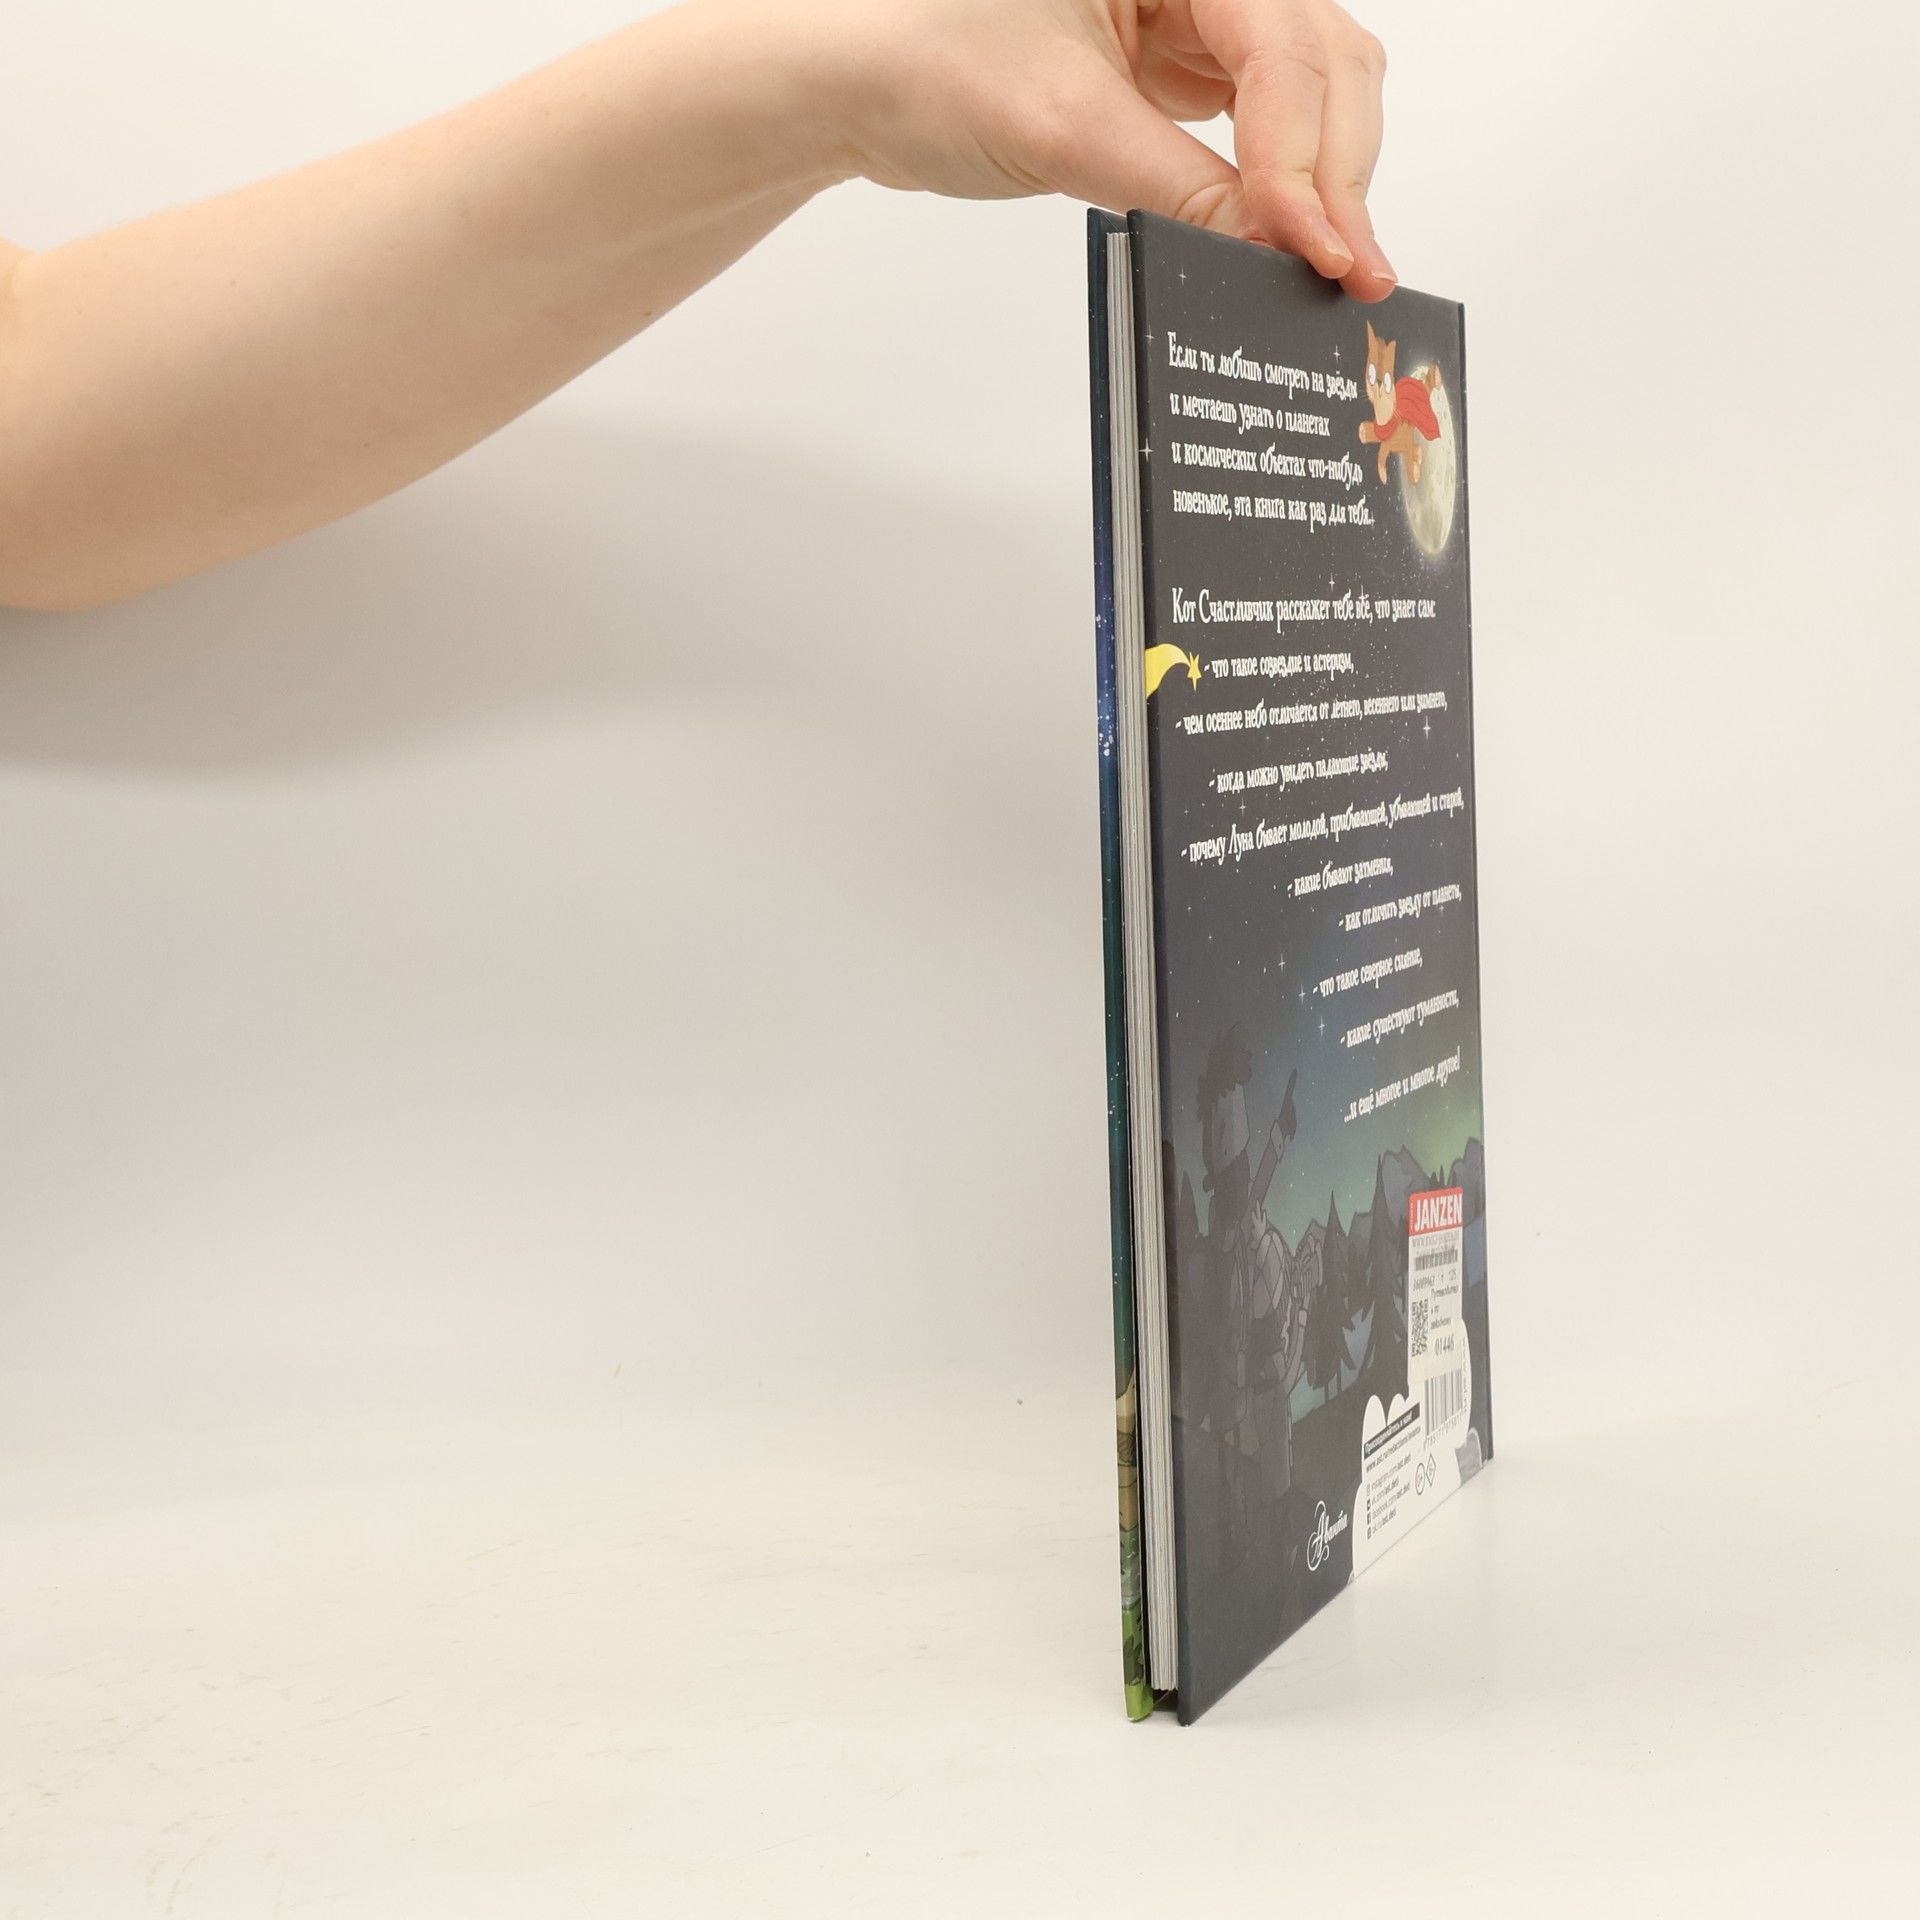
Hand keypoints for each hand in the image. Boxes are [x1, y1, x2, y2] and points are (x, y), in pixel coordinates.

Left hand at [805, 0, 1395, 297]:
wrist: (861, 79)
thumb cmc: (925, 60)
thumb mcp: (1065, 130)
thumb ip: (1182, 190)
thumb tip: (1269, 252)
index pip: (1284, 49)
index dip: (1305, 159)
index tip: (1314, 248)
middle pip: (1324, 62)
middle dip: (1335, 171)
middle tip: (1344, 271)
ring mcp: (1198, 12)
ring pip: (1312, 88)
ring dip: (1324, 175)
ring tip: (1328, 262)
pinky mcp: (1182, 63)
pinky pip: (1267, 115)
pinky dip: (1285, 177)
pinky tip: (1289, 232)